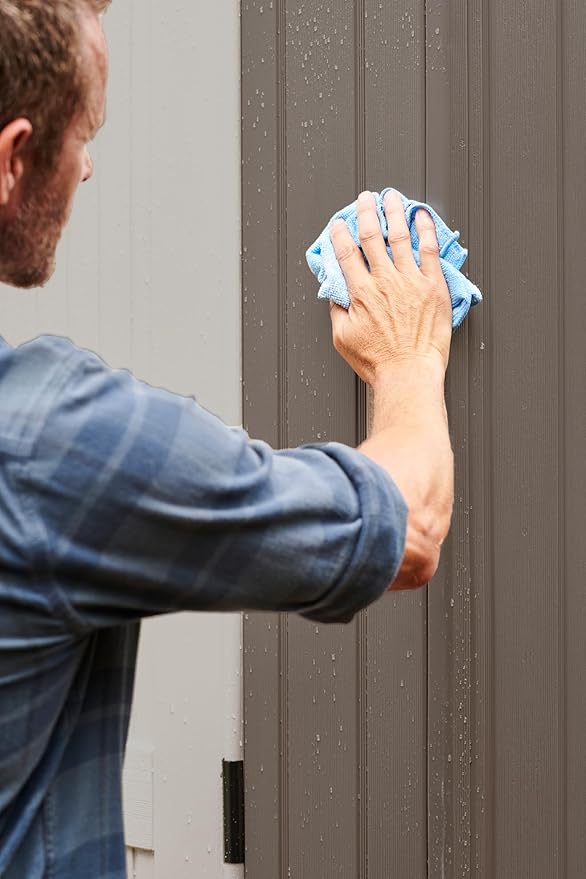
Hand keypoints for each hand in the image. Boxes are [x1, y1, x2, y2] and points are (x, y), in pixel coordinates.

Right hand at [329, 190, 451, 384]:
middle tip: (365, 199)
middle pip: (372, 236)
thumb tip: (335, 296)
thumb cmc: (378, 362)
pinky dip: (426, 229)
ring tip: (391, 197)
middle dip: (366, 213)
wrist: (409, 373)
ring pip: (400, 236)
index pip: (346, 254)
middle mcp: (385, 280)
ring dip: (394, 212)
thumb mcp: (343, 339)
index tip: (338, 225)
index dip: (340, 235)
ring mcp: (411, 280)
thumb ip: (338, 312)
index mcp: (361, 292)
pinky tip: (422, 217)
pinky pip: (429, 250)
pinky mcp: (433, 286)